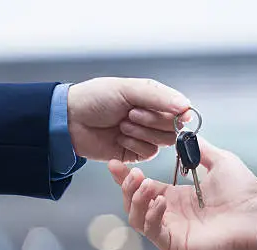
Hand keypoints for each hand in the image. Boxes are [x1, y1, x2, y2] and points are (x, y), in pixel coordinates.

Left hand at [67, 77, 190, 161]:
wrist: (70, 120)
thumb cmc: (95, 98)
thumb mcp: (128, 89)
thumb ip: (159, 97)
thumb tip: (186, 106)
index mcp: (153, 99)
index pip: (180, 109)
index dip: (179, 114)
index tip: (177, 113)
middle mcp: (152, 118)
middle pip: (174, 127)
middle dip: (152, 121)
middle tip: (130, 113)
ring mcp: (145, 136)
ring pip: (163, 141)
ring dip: (141, 132)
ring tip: (122, 124)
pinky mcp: (135, 153)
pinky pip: (149, 153)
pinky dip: (134, 145)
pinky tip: (119, 137)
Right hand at [108, 138, 256, 249]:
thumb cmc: (245, 192)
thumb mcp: (220, 162)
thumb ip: (200, 150)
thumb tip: (185, 133)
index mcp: (178, 198)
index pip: (143, 187)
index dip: (126, 176)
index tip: (115, 162)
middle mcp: (171, 215)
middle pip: (134, 203)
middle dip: (127, 187)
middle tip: (132, 172)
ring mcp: (172, 232)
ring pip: (138, 219)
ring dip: (136, 200)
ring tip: (145, 184)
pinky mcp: (176, 246)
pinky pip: (153, 232)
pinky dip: (151, 216)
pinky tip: (160, 201)